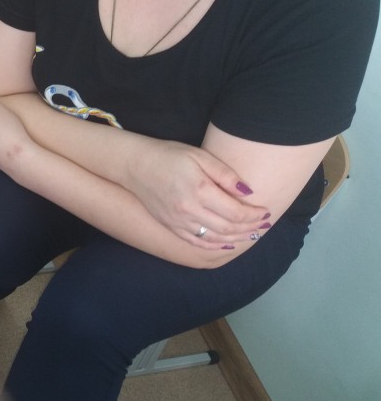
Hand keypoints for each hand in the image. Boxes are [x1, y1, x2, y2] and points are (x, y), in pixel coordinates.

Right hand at [123, 139, 269, 247]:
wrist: (134, 165)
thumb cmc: (168, 156)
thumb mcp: (200, 156)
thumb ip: (225, 174)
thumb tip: (248, 192)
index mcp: (200, 191)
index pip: (236, 212)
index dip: (254, 215)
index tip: (265, 212)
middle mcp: (189, 210)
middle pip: (228, 228)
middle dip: (250, 228)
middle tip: (263, 225)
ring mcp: (178, 221)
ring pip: (215, 238)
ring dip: (236, 239)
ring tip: (251, 234)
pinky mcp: (171, 226)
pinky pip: (197, 241)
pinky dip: (215, 245)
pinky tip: (227, 243)